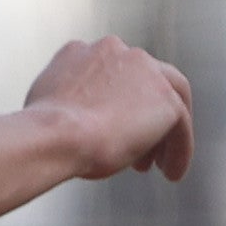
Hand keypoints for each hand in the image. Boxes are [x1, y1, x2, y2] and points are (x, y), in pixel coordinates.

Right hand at [26, 33, 197, 188]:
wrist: (55, 136)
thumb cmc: (45, 133)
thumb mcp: (48, 106)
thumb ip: (67, 101)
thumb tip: (74, 119)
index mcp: (83, 52)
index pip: (112, 73)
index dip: (116, 103)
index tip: (113, 129)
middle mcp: (117, 52)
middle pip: (144, 83)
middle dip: (142, 116)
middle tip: (138, 149)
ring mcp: (146, 71)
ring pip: (168, 102)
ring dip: (163, 135)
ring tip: (157, 166)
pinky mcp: (166, 99)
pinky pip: (181, 127)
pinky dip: (179, 151)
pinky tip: (171, 173)